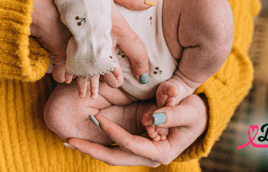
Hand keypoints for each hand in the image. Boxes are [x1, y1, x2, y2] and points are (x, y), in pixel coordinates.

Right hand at [30, 0, 152, 96]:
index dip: (142, 65)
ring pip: (89, 75)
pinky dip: (65, 76)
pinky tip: (66, 80)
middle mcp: (102, 43)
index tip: (143, 76)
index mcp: (117, 28)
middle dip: (114, 80)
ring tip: (88, 94)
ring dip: (89, 85)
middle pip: (113, 71)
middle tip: (115, 84)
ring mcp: (82, 51)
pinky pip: (65, 71)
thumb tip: (151, 2)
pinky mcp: (62, 53)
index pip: (138, 51)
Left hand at [66, 94, 207, 166]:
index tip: (97, 118)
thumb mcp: (190, 110)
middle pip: (116, 157)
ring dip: (91, 147)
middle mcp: (149, 157)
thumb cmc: (195, 112)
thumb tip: (153, 118)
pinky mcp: (136, 145)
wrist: (198, 117)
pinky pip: (115, 146)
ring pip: (113, 154)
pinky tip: (81, 138)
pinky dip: (98, 141)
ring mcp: (141, 153)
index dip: (113, 132)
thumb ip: (174, 113)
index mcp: (162, 153)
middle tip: (69, 140)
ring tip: (69, 140)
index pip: (131, 144)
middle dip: (92, 150)